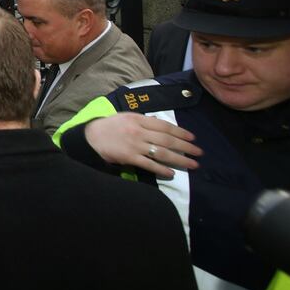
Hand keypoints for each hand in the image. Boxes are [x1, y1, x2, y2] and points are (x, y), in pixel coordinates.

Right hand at [84, 113, 202, 178]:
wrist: (91, 137)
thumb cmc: (110, 126)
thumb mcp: (126, 117)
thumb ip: (144, 120)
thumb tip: (160, 123)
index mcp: (139, 119)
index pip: (165, 126)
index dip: (181, 132)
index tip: (193, 138)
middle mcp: (139, 132)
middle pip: (168, 140)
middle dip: (186, 146)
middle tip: (199, 152)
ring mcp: (135, 146)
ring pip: (162, 153)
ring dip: (179, 159)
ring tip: (192, 164)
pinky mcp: (129, 158)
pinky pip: (149, 164)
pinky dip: (161, 169)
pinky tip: (171, 173)